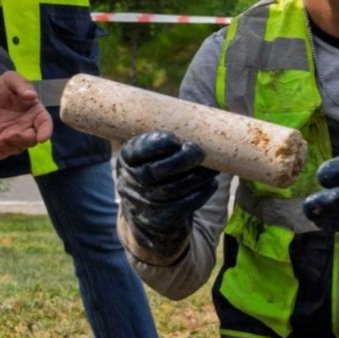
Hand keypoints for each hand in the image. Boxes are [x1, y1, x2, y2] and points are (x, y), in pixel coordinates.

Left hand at [0, 71, 52, 158]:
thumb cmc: (4, 86)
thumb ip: (22, 85)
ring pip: (19, 147)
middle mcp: (29, 126)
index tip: (42, 138)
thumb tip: (31, 95)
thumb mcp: (12, 79)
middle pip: (32, 139)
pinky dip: (0, 154)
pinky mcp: (3, 139)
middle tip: (9, 135)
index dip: (45, 132)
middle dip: (22, 139)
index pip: (45, 124)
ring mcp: (16, 134)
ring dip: (9, 146)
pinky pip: (4, 151)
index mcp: (36, 112)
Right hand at [116, 131, 218, 257]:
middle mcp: (128, 183)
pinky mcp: (158, 221)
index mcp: (126, 160)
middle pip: (154, 172)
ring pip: (171, 191)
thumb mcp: (155, 155)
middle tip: (199, 151)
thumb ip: (172, 140)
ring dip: (196, 177)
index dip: (155, 144)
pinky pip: (180, 208)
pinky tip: (210, 184)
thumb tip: (207, 116)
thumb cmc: (161, 175)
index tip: (175, 138)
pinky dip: (199, 194)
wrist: (151, 219)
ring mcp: (141, 205)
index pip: (135, 152)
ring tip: (212, 169)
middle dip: (181, 160)